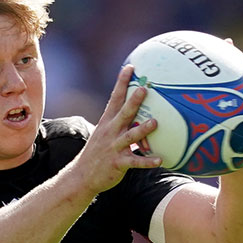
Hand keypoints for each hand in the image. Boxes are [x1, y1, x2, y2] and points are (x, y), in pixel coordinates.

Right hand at [70, 65, 163, 193]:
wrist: (81, 176)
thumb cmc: (98, 152)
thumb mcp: (104, 133)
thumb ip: (119, 121)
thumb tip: (134, 109)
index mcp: (107, 122)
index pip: (115, 98)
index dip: (122, 82)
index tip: (130, 67)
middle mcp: (110, 132)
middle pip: (124, 113)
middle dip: (134, 101)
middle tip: (144, 89)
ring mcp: (114, 148)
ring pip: (130, 137)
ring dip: (143, 130)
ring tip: (155, 122)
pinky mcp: (119, 163)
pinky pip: (135, 162)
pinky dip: (147, 161)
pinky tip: (160, 160)